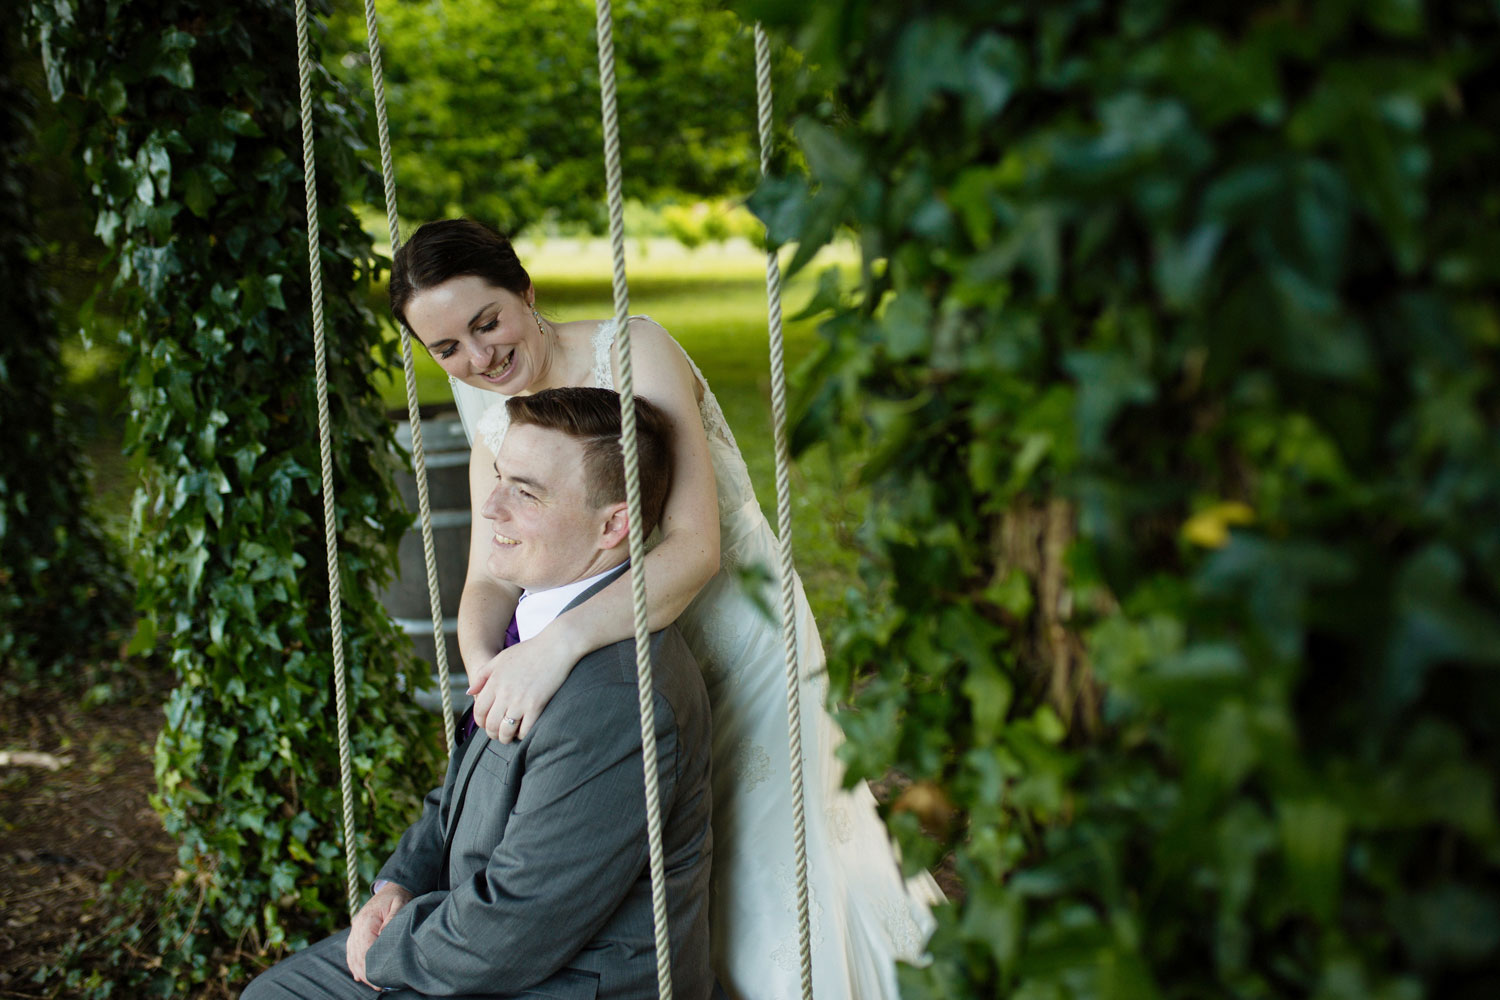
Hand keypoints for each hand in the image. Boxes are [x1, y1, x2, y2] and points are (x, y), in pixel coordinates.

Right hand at [346, 882, 413, 987]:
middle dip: (366, 973)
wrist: (392, 888)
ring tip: (373, 984)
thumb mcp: (400, 904)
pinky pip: (351, 951)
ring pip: (352, 956)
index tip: (380, 978)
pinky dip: (354, 964)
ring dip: (361, 971)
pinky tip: (359, 976)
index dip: (370, 965)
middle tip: (380, 987)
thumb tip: (384, 936)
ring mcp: (355, 930)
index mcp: (366, 920)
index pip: (364, 948)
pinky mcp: (357, 932)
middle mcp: (357, 926)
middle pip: (357, 955)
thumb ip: (393, 919)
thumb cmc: (398, 896)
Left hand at [469, 622, 577, 742]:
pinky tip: (524, 731)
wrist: (556, 645)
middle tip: (498, 734)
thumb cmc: (529, 650)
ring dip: (505, 738)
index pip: (479, 710)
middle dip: (492, 733)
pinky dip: (523, 735)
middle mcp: (504, 693)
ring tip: (509, 737)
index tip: (486, 724)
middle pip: (490, 724)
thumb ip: (482, 675)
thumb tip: (469, 692)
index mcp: (494, 681)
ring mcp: (520, 700)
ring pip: (506, 730)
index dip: (480, 722)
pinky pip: (525, 730)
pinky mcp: (537, 705)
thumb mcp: (501, 658)